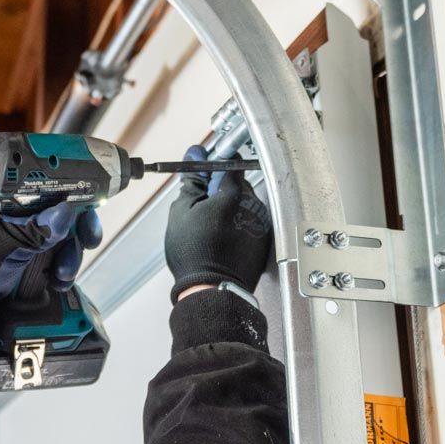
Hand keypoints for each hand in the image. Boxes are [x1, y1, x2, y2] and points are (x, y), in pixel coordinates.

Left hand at [0, 196, 101, 324]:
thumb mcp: (5, 242)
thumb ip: (35, 227)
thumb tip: (67, 210)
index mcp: (14, 197)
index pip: (53, 183)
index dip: (76, 189)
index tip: (93, 201)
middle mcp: (27, 211)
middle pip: (69, 210)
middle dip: (82, 226)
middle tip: (89, 240)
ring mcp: (33, 234)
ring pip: (69, 236)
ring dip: (73, 255)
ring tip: (63, 274)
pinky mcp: (37, 256)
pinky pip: (62, 257)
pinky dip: (66, 270)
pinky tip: (58, 281)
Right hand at [164, 145, 272, 303]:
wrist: (211, 288)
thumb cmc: (194, 253)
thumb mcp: (182, 211)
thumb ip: (193, 180)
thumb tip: (195, 155)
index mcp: (233, 193)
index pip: (231, 163)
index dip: (215, 166)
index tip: (205, 174)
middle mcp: (253, 205)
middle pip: (238, 185)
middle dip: (221, 191)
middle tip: (202, 207)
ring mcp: (260, 224)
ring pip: (244, 205)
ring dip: (230, 210)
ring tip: (212, 229)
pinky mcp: (263, 241)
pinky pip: (250, 224)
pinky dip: (238, 227)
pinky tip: (222, 240)